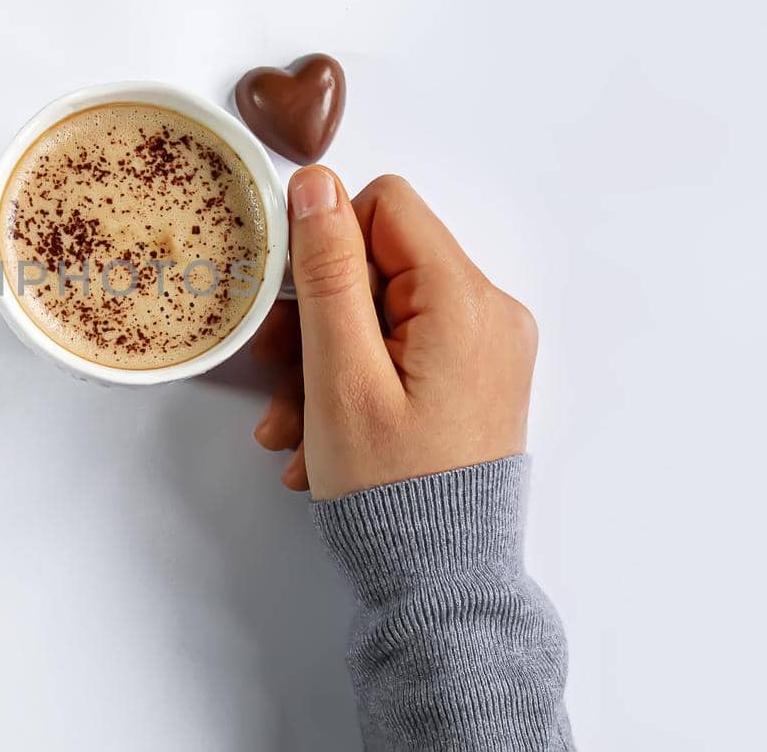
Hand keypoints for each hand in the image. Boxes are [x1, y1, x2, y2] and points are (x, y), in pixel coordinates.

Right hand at [251, 168, 537, 498]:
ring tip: (292, 427)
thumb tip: (318, 183)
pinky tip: (320, 439)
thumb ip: (328, 271)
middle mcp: (490, 315)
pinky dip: (352, 385)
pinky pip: (399, 354)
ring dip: (322, 363)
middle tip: (277, 376)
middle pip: (379, 265)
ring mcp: (484, 351)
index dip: (327, 245)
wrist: (439, 584)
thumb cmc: (391, 488)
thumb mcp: (340, 374)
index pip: (387, 206)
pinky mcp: (470, 382)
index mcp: (466, 301)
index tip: (296, 306)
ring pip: (380, 315)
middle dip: (316, 320)